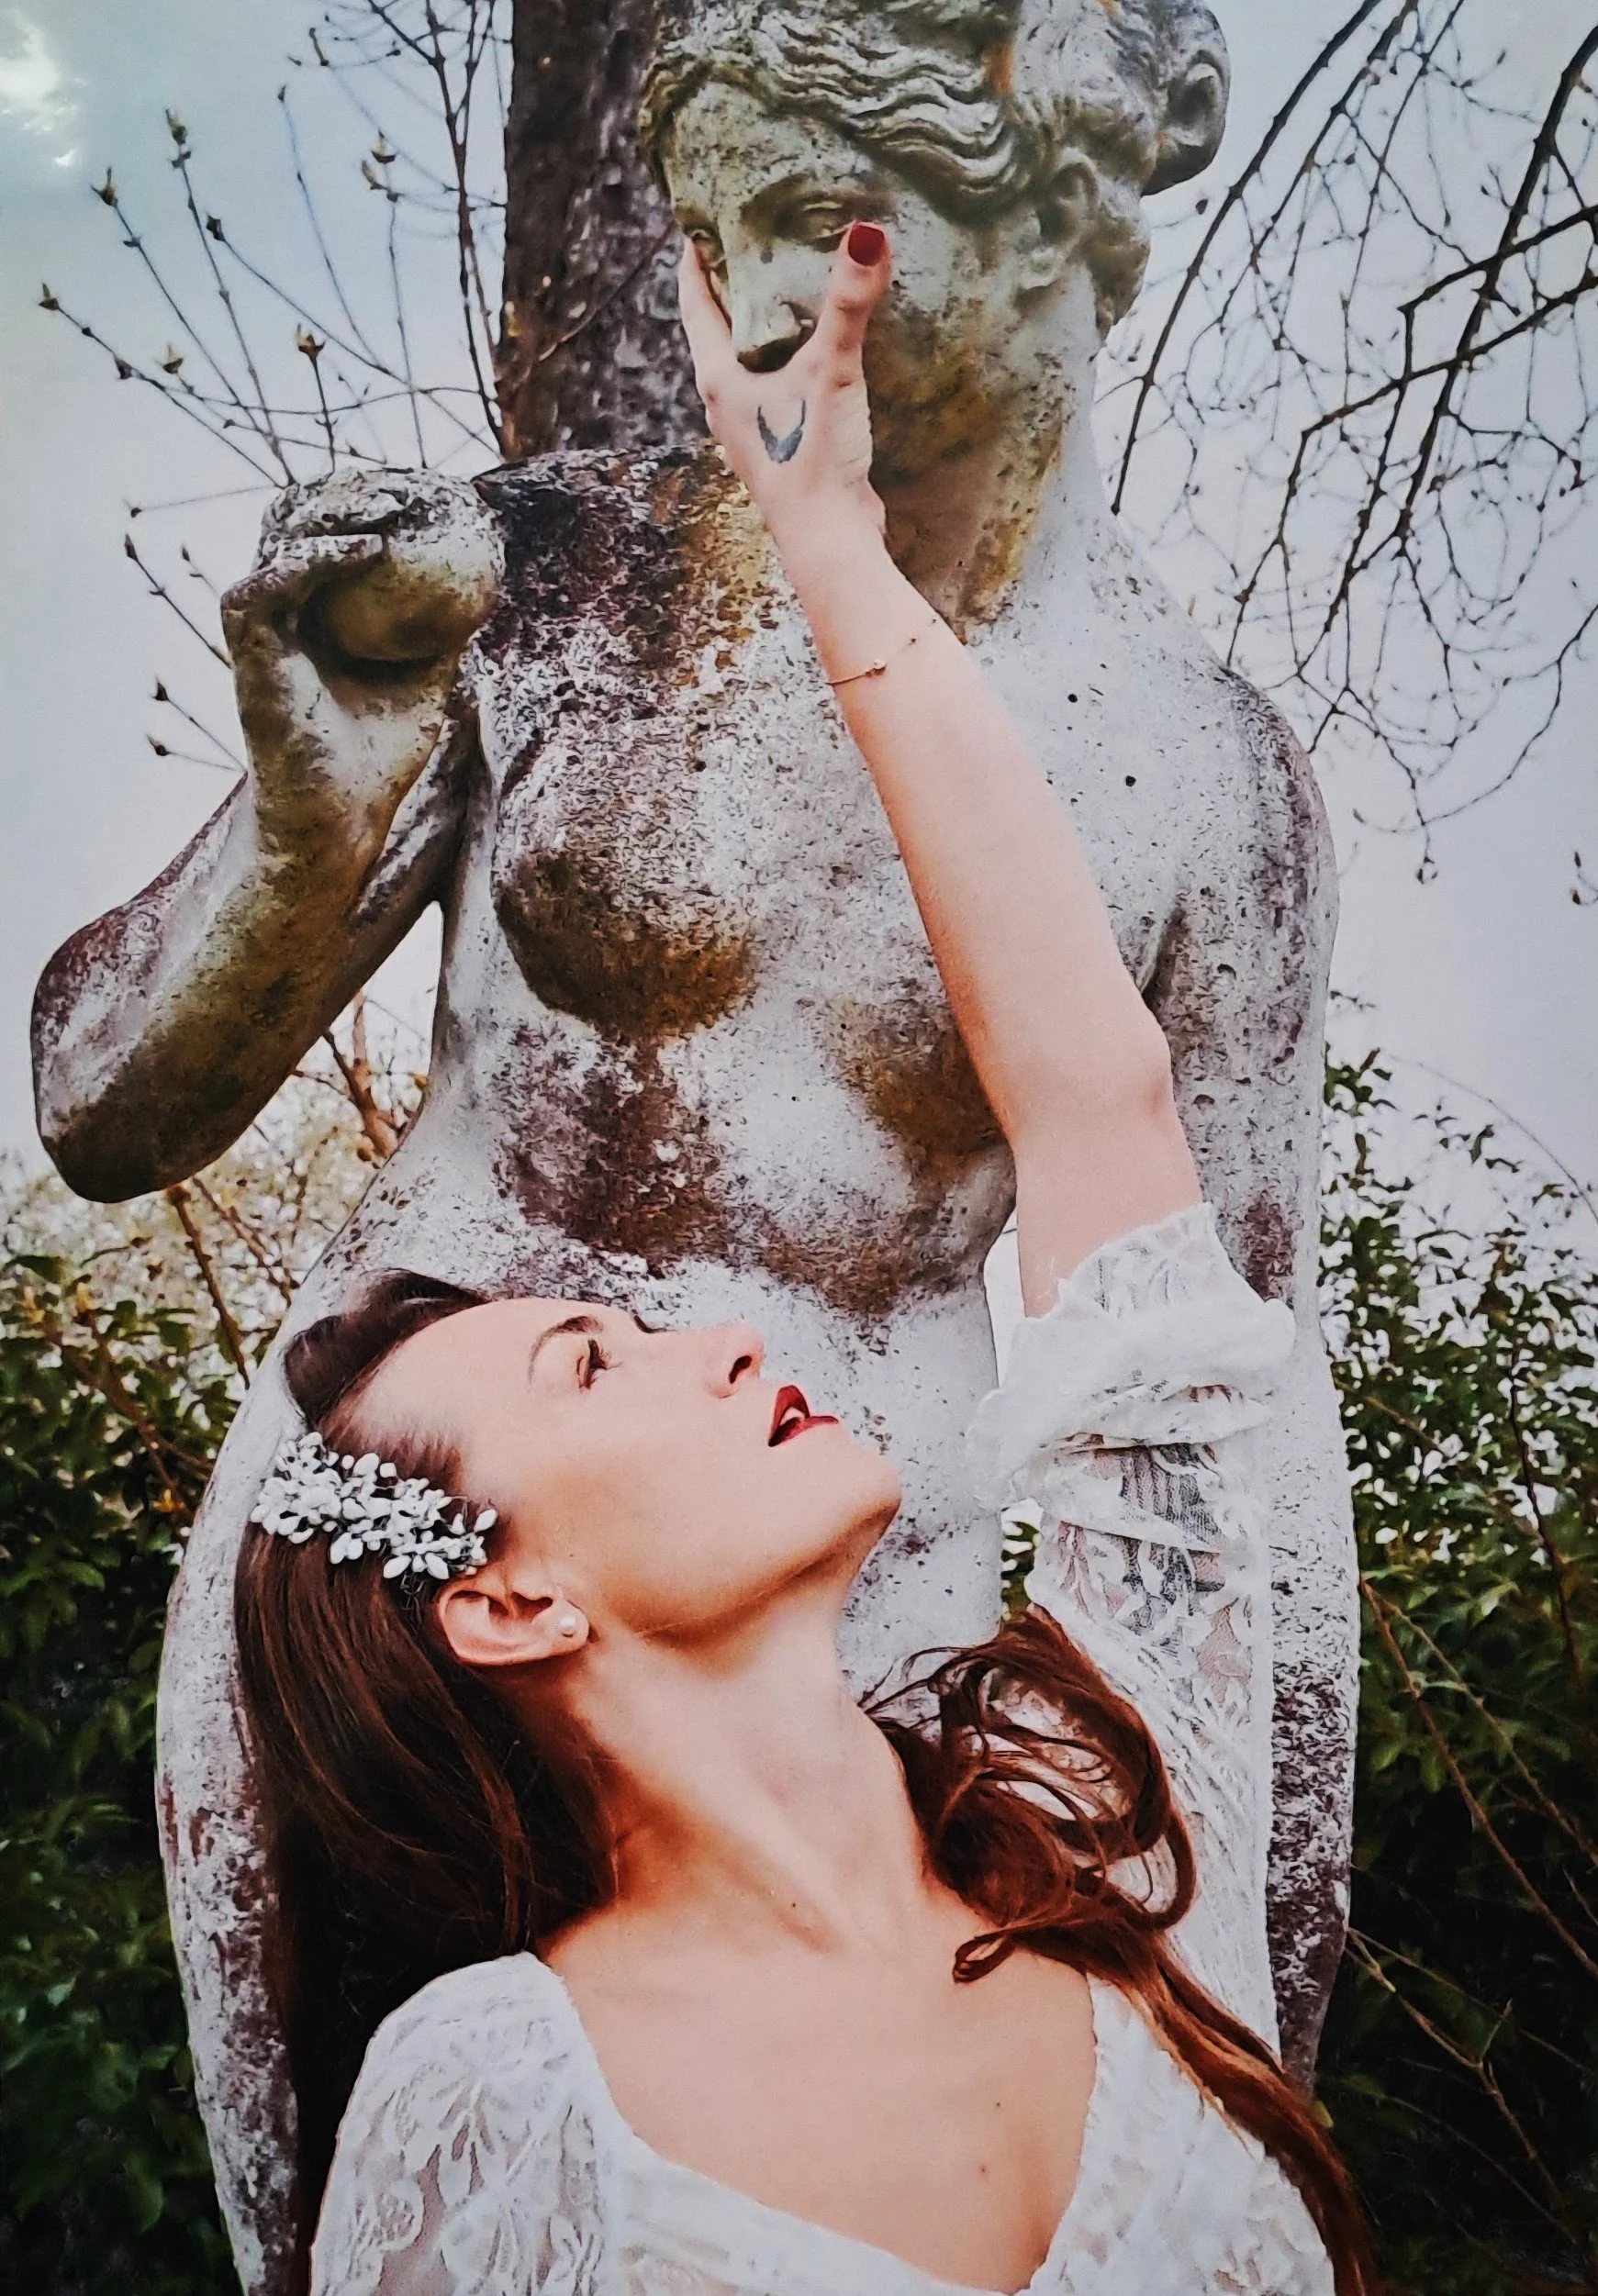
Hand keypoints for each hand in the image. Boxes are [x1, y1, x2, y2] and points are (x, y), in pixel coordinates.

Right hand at [219, 470, 500, 856]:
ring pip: (278, 536)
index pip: (329, 531)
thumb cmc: (379, 761)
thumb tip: (487, 585)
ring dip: (332, 510)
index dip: (365, 500)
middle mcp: (280, 611)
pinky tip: (369, 550)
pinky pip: (269, 584)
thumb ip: (443, 633)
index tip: (421, 488)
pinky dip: (315, 559)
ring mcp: (258, 628)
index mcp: (313, 613)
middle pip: (298, 518)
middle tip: (406, 485)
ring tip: (392, 506)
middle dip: (346, 488)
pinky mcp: (245, 651)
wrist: (342, 820)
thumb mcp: (430, 684)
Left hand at [676, 221, 891, 568]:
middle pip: (719, 329)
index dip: (695, 258)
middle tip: (753, 239)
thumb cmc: (813, 459)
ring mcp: (751, 429)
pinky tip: (816, 352)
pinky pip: (776, 388)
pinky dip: (787, 361)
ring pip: (748, 361)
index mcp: (718, 377)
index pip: (694, 301)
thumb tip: (868, 233)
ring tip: (787, 287)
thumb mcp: (831, 371)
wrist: (830, 544)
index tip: (700, 221)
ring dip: (762, 327)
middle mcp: (724, 403)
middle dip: (733, 285)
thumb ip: (848, 303)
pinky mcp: (781, 448)